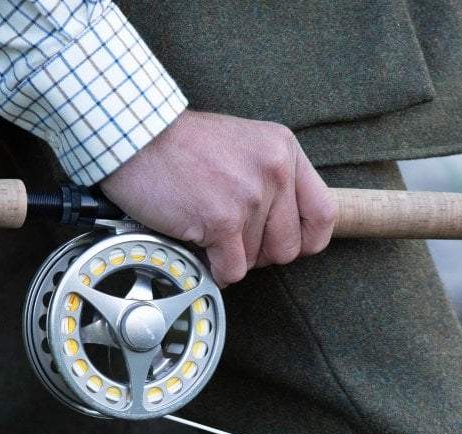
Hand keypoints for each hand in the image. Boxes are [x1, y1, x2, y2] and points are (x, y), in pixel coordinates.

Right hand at [99, 109, 335, 285]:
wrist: (137, 136)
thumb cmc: (182, 145)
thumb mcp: (244, 146)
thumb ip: (272, 180)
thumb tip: (286, 231)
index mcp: (284, 150)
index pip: (324, 215)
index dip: (307, 241)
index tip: (287, 244)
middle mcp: (273, 170)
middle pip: (288, 247)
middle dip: (260, 253)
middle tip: (233, 235)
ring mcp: (249, 196)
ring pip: (257, 261)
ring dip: (231, 255)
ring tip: (207, 226)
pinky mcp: (222, 220)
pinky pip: (232, 270)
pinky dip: (214, 268)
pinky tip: (199, 244)